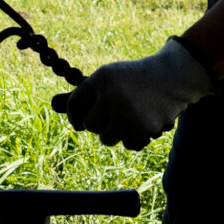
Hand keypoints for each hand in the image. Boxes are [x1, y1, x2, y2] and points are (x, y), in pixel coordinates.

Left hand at [57, 38, 215, 150]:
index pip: (75, 105)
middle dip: (99, 122)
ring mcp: (127, 114)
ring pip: (106, 139)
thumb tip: (52, 104)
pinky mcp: (142, 128)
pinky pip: (127, 145)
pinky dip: (133, 138)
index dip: (74, 115)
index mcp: (100, 79)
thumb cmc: (134, 79)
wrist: (172, 77)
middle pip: (89, 125)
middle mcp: (111, 95)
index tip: (79, 120)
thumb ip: (84, 94)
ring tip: (128, 117)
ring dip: (115, 132)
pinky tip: (142, 122)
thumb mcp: (108, 78)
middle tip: (113, 112)